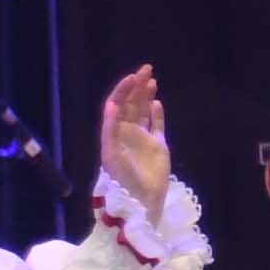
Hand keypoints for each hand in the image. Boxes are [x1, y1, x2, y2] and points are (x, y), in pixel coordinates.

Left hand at [98, 66, 169, 205]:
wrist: (139, 201)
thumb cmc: (122, 179)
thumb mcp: (111, 153)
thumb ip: (111, 129)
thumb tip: (112, 103)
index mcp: (114, 133)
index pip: (117, 106)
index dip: (124, 91)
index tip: (132, 77)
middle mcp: (127, 134)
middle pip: (131, 104)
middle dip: (137, 87)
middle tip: (146, 68)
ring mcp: (143, 140)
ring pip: (143, 112)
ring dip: (146, 96)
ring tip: (152, 79)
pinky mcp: (158, 148)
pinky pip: (157, 126)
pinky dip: (157, 115)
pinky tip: (156, 103)